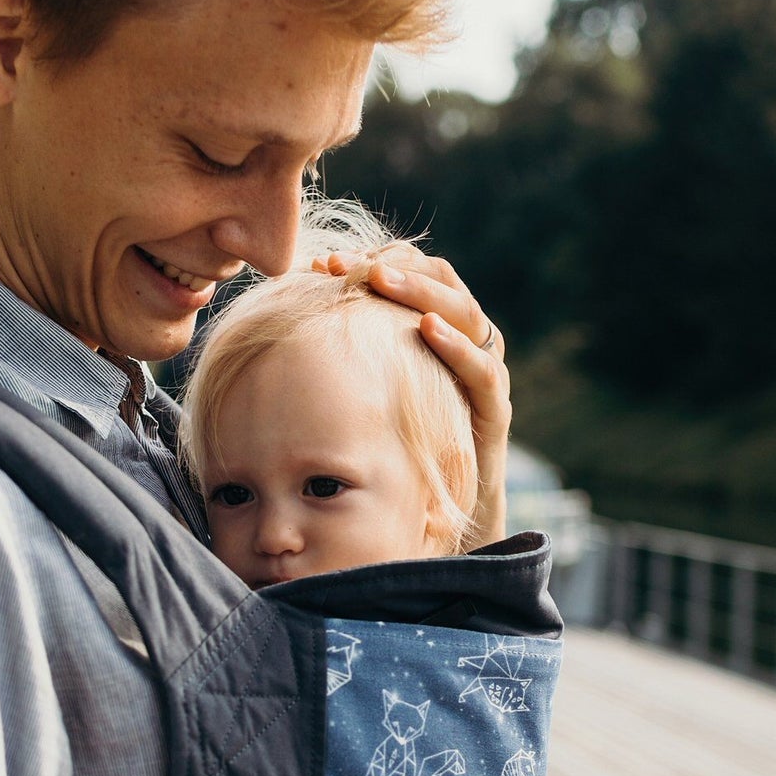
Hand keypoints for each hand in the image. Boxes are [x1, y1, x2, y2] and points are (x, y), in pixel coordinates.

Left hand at [314, 247, 510, 544]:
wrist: (439, 515)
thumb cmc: (391, 449)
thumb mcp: (361, 395)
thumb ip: (339, 356)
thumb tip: (282, 320)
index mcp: (433, 329)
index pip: (411, 273)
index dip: (371, 260)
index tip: (323, 264)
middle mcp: (464, 342)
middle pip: (439, 281)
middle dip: (392, 268)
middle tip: (348, 265)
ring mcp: (482, 372)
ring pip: (464, 313)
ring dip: (421, 292)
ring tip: (380, 281)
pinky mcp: (493, 410)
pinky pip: (482, 368)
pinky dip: (456, 345)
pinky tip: (426, 328)